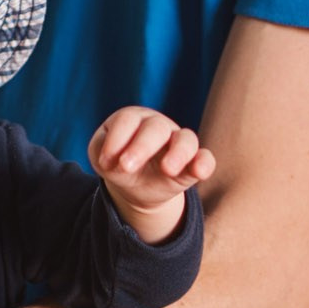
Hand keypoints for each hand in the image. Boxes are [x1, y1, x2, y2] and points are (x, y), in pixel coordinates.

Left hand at [88, 106, 214, 241]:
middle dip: (141, 147)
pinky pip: (205, 159)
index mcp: (134, 119)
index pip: (127, 120)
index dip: (116, 139)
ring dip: (178, 153)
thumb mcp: (102, 157)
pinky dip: (204, 164)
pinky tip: (199, 172)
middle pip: (156, 127)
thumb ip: (102, 150)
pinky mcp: (192, 164)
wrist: (135, 188)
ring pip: (186, 139)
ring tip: (167, 169)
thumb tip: (113, 158)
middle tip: (126, 166)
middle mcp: (159, 127)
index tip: (105, 162)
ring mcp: (179, 144)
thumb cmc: (116, 163)